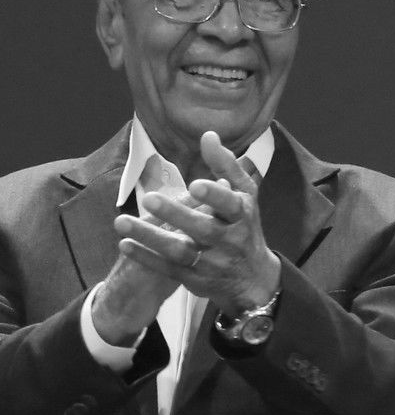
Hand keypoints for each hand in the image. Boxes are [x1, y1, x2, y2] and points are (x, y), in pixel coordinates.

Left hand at [115, 131, 280, 316]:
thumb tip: (208, 135)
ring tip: (121, 222)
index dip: (214, 196)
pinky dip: (146, 258)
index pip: (230, 205)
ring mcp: (212, 263)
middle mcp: (229, 240)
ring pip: (180, 251)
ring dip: (150, 238)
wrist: (253, 279)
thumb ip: (226, 165)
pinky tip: (125, 244)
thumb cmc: (245, 225)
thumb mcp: (245, 195)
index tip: (195, 185)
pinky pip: (168, 269)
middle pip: (202, 229)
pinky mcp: (194, 279)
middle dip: (175, 215)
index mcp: (242, 214)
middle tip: (149, 198)